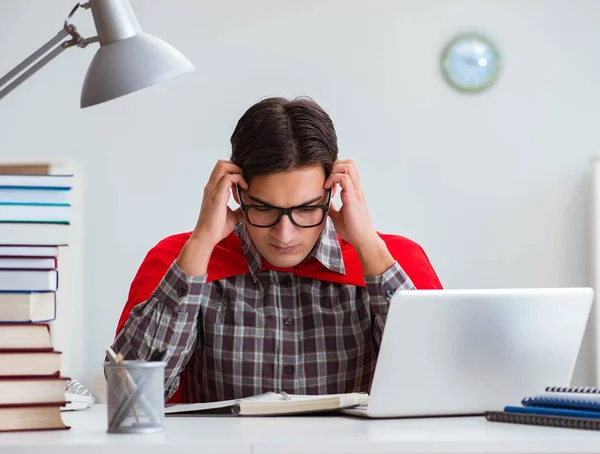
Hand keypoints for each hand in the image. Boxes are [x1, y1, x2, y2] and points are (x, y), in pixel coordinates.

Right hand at [177, 160, 246, 275]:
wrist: (207, 237)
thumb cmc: (216, 228)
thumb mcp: (231, 216)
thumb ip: (238, 210)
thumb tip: (247, 208)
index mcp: (213, 190)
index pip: (221, 169)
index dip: (234, 170)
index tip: (244, 181)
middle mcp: (211, 187)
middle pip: (221, 163)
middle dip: (236, 167)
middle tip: (245, 179)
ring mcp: (213, 190)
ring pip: (224, 166)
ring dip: (237, 171)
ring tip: (244, 183)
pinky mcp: (217, 196)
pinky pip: (228, 178)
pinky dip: (238, 179)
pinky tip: (244, 189)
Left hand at [323, 159, 378, 249]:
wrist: (362, 239)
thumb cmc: (352, 229)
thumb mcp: (337, 215)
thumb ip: (333, 207)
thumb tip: (324, 203)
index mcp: (354, 192)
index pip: (348, 169)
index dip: (336, 170)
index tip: (327, 182)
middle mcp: (356, 189)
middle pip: (350, 163)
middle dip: (335, 166)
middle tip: (326, 178)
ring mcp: (355, 192)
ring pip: (348, 167)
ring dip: (334, 171)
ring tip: (327, 183)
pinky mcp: (352, 197)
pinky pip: (344, 178)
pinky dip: (334, 179)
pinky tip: (328, 189)